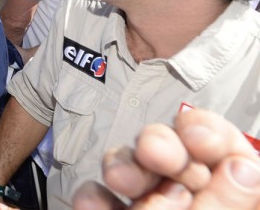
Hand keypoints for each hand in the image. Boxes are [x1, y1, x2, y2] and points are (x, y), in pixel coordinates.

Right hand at [72, 108, 259, 209]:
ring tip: (123, 181)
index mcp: (230, 201)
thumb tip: (243, 168)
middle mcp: (189, 201)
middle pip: (175, 153)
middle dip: (160, 145)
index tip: (195, 136)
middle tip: (154, 153)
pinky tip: (92, 204)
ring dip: (122, 166)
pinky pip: (98, 198)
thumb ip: (225, 206)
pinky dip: (92, 197)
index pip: (229, 153)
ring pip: (131, 169)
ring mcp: (147, 207)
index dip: (210, 133)